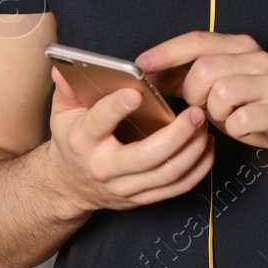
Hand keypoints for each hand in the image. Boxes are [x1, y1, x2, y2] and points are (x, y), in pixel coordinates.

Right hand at [44, 65, 213, 213]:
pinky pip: (176, 187)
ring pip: (167, 173)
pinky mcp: (141, 198)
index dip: (117, 107)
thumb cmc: (72, 141)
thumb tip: (63, 68)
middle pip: (147, 156)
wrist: (70, 185)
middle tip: (195, 113)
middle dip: (177, 134)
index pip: (99, 123)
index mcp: (83, 141)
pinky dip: (197, 169)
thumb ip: (67, 88)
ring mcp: (125, 187)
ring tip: (203, 125)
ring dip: (193, 150)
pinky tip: (205, 148)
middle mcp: (105, 168)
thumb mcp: (63, 112)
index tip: (137, 92)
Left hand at [136, 32, 267, 171]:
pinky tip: (247, 129)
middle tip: (204, 109)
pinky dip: (235, 130)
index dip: (166, 52)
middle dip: (194, 95)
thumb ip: (189, 79)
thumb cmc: (258, 111)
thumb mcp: (221, 91)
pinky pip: (239, 120)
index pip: (198, 40)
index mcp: (242, 47)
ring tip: (230, 119)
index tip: (141, 65)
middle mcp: (258, 58)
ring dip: (216, 115)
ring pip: (220, 94)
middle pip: (205, 69)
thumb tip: (149, 74)